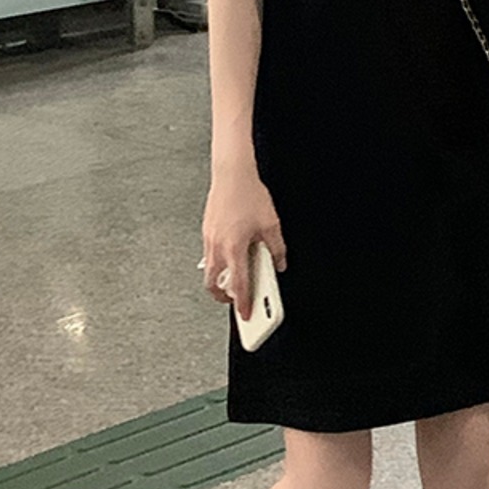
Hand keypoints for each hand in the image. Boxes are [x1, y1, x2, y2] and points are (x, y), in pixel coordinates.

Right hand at [201, 166, 287, 320]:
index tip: (246, 315)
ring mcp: (209, 239)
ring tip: (234, 281)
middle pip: (214, 284)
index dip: (242, 304)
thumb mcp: (271, 225)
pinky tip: (231, 258)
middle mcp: (218, 246)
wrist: (232, 174)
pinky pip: (210, 255)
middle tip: (235, 302)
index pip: (237, 285)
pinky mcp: (207, 231)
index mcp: (234, 248)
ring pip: (210, 270)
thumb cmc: (248, 195)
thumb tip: (280, 263)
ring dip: (220, 280)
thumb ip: (277, 249)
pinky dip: (218, 263)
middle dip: (223, 297)